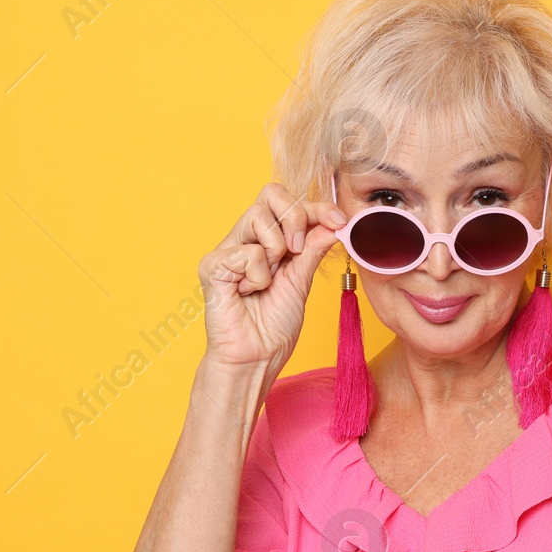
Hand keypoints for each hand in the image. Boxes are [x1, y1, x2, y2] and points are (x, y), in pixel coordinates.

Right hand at [196, 184, 347, 372]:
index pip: (289, 203)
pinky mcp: (212, 265)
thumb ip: (314, 249)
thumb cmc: (275, 325)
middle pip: (270, 193)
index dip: (317, 206)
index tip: (339, 220)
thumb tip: (334, 222)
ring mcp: (227, 249)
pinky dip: (257, 276)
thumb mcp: (302, 280)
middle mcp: (246, 238)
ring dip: (275, 250)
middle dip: (296, 218)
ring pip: (258, 217)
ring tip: (267, 280)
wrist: (257, 357)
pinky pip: (247, 252)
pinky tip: (247, 293)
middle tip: (298, 252)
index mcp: (268, 239)